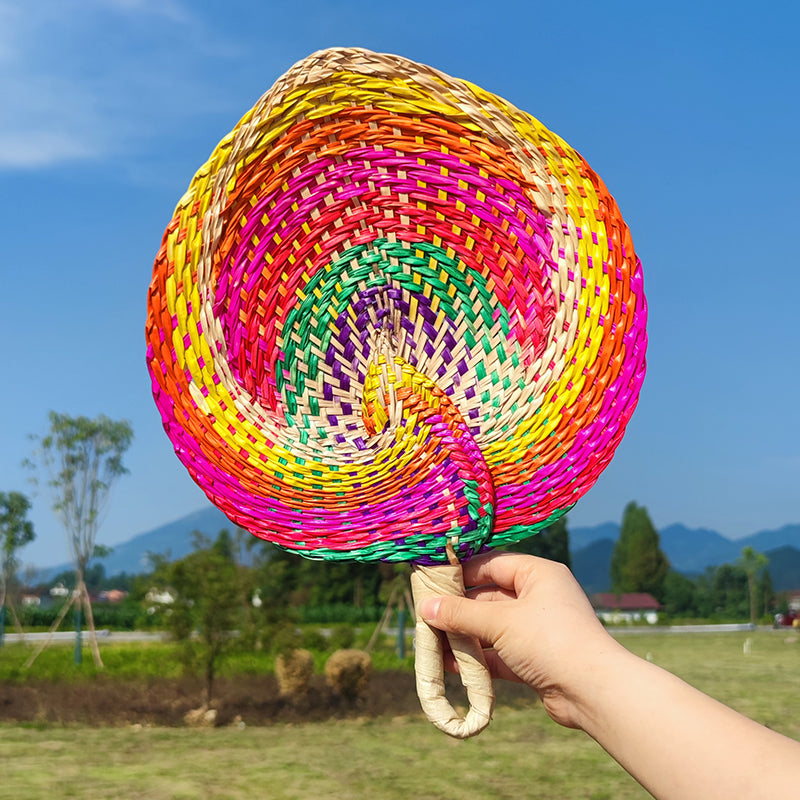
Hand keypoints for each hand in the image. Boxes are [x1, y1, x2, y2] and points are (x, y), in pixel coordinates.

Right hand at [419, 551, 623, 728]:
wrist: (593, 691)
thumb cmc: (549, 640)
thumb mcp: (500, 622)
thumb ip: (461, 614)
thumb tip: (425, 608)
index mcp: (538, 574)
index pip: (492, 564)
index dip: (462, 572)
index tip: (432, 581)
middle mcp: (539, 597)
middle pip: (489, 597)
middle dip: (459, 609)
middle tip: (426, 616)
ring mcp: (538, 629)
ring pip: (493, 627)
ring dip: (465, 635)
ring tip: (432, 641)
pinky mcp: (535, 658)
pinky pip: (500, 653)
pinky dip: (479, 658)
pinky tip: (452, 664)